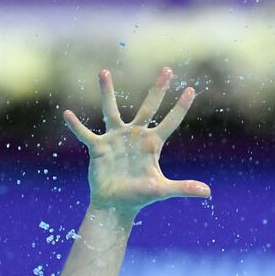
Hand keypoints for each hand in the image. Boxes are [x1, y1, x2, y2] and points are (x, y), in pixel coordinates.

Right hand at [64, 68, 210, 214]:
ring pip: (111, 111)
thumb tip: (207, 192)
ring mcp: (116, 139)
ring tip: (103, 72)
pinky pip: (85, 134)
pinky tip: (67, 115)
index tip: (191, 89)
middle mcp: (135, 136)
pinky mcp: (98, 147)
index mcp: (152, 144)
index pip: (170, 122)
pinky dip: (76, 126)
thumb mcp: (162, 190)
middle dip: (158, 89)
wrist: (115, 205)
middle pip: (149, 107)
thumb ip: (183, 188)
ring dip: (107, 92)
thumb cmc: (139, 197)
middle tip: (168, 69)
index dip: (180, 107)